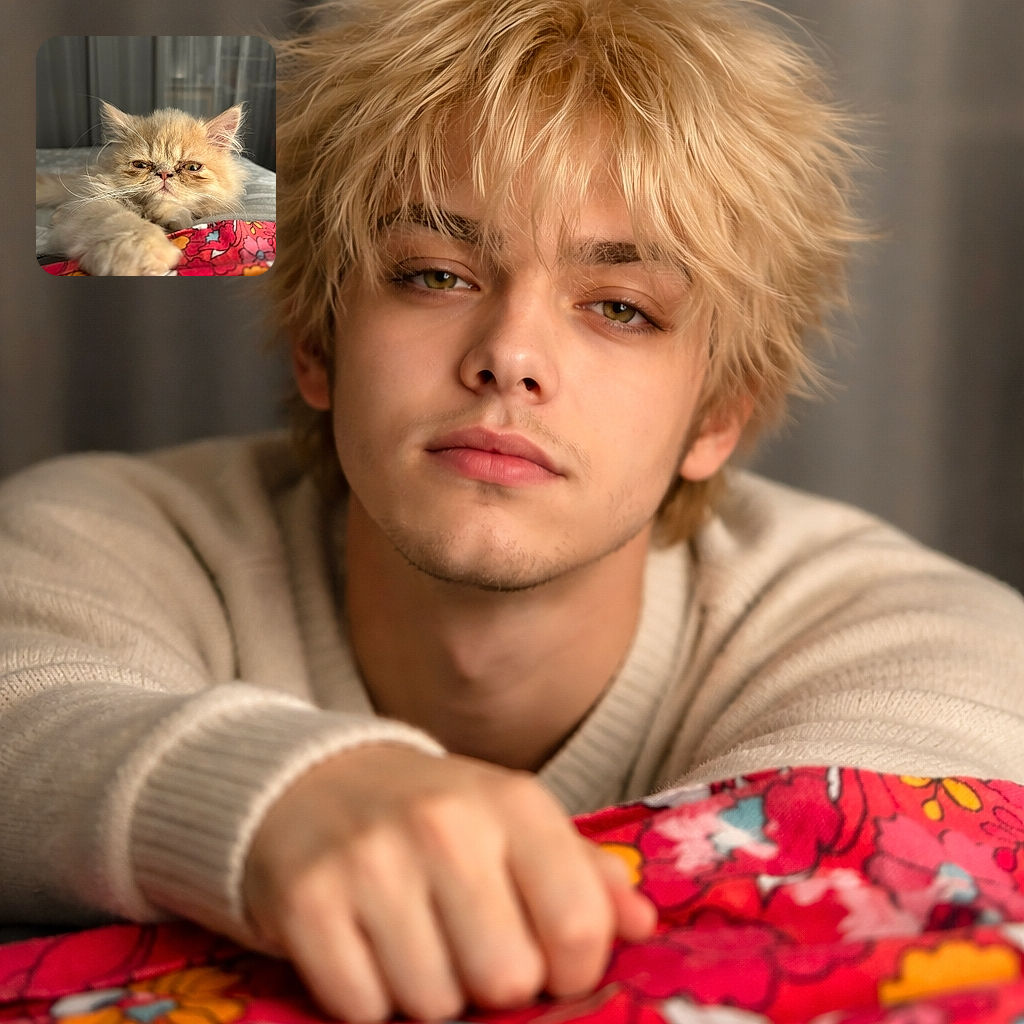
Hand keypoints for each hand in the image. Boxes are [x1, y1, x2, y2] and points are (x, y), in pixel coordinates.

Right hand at [243, 745, 655, 1021]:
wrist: (317, 781)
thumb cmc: (436, 815)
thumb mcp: (515, 822)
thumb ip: (585, 873)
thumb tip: (642, 927)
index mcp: (514, 804)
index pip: (579, 926)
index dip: (572, 971)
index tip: (548, 964)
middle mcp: (445, 825)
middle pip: (506, 978)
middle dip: (491, 983)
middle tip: (468, 947)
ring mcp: (372, 862)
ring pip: (433, 1003)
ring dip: (427, 992)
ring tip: (414, 941)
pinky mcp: (308, 901)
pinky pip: (361, 1009)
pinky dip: (367, 998)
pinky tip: (365, 948)